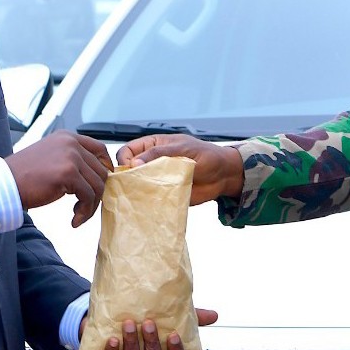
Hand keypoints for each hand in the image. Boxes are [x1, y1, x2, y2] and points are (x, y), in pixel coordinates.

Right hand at [5, 130, 111, 226]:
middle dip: (97, 193)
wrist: (5, 183)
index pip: (99, 148)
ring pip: (97, 185)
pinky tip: (74, 219)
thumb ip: (71, 160)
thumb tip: (94, 176)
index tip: (102, 183)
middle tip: (86, 207)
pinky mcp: (68, 173)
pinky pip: (88, 196)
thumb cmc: (23, 176)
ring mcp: (70, 157)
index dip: (106, 167)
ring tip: (79, 215)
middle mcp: (71, 143)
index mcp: (67, 137)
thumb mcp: (51, 158)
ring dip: (91, 205)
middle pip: (100, 170)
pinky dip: (85, 211)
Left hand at [89, 310, 219, 349]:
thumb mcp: (165, 322)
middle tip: (148, 324)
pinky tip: (112, 341)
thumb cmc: (140, 327)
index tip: (174, 335)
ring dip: (132, 345)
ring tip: (129, 325)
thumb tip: (213, 315)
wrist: (107, 327)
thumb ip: (188, 320)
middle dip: (152, 345)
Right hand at [116, 134, 245, 205]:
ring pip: (136, 186)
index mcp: (153, 146)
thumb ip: (159, 154)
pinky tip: (151, 202)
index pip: (127, 151)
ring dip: (136, 190)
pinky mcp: (164, 194)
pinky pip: (150, 198)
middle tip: (134, 184)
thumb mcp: (182, 149)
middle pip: (128, 170)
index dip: (125, 160)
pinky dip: (148, 201)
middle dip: (127, 177)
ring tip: (142, 194)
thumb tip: (134, 163)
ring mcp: (157, 179)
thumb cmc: (206, 155)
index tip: (131, 168)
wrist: (224, 176)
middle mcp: (152, 163)